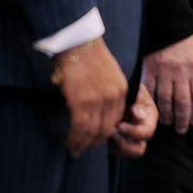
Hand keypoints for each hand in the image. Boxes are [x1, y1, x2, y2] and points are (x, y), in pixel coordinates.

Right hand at [55, 37, 128, 156]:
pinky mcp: (82, 102)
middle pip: (106, 129)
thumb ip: (109, 91)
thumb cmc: (89, 56)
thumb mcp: (109, 73)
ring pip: (93, 132)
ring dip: (83, 144)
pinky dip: (75, 139)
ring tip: (76, 150)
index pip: (116, 119)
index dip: (106, 133)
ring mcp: (98, 101)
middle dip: (95, 143)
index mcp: (121, 90)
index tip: (96, 139)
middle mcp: (113, 97)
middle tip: (84, 149)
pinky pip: (80, 128)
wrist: (78, 42)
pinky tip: (70, 143)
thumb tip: (99, 108)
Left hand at [111, 84, 158, 158]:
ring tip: (108, 134)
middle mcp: (143, 129)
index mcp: (150, 116)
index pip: (147, 132)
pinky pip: (117, 151)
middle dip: (124, 144)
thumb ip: (137, 101)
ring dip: (117, 147)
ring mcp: (132, 137)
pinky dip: (110, 145)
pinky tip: (105, 133)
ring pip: (128, 153)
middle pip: (139, 149)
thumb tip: (138, 116)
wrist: (114, 87)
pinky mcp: (121, 140)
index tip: (120, 126)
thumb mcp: (134, 90)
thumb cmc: (126, 87)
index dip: (134, 132)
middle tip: (112, 134)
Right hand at [141, 33, 192, 132]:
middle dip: (183, 119)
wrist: (168, 22)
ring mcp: (164, 71)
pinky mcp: (150, 69)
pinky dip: (153, 103)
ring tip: (168, 122)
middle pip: (183, 102)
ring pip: (166, 100)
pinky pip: (151, 90)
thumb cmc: (185, 42)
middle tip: (181, 129)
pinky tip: (155, 110)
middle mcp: (181, 71)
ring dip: (168, 114)